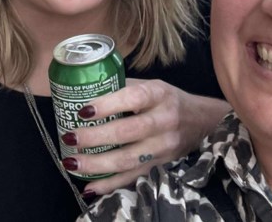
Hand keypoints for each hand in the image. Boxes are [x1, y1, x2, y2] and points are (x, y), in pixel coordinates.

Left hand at [60, 78, 229, 195]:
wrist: (201, 123)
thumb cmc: (168, 100)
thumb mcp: (152, 85)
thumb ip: (124, 88)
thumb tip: (87, 91)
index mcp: (159, 94)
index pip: (133, 98)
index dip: (108, 105)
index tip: (83, 110)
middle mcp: (163, 120)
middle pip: (127, 132)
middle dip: (95, 137)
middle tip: (70, 138)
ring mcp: (163, 146)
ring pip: (128, 159)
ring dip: (97, 164)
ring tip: (72, 162)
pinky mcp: (160, 166)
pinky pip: (132, 178)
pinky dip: (109, 185)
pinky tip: (89, 187)